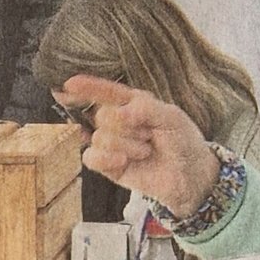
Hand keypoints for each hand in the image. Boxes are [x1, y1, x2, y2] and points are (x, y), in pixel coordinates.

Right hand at [59, 75, 219, 219]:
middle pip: (102, 115)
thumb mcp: (171, 117)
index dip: (87, 86)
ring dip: (127, 145)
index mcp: (132, 103)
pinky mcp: (108, 165)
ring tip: (145, 151)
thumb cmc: (182, 141)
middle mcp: (118, 121)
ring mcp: (111, 143)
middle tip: (149, 135)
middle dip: (127, 127)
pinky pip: (91, 157)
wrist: (189, 175)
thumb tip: (117, 114)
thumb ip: (145, 108)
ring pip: (100, 137)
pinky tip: (123, 160)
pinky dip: (106, 158)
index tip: (70, 83)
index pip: (106, 91)